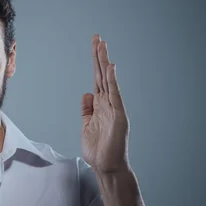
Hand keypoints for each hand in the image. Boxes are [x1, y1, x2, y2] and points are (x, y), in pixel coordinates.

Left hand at [81, 34, 129, 173]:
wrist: (107, 167)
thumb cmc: (98, 150)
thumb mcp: (87, 126)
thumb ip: (87, 110)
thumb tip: (86, 94)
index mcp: (100, 106)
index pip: (97, 79)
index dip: (95, 63)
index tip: (95, 46)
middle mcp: (108, 103)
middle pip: (102, 75)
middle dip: (99, 56)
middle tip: (98, 38)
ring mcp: (114, 108)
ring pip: (108, 81)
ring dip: (105, 63)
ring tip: (102, 45)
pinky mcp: (118, 116)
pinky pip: (115, 95)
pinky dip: (112, 81)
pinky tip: (110, 68)